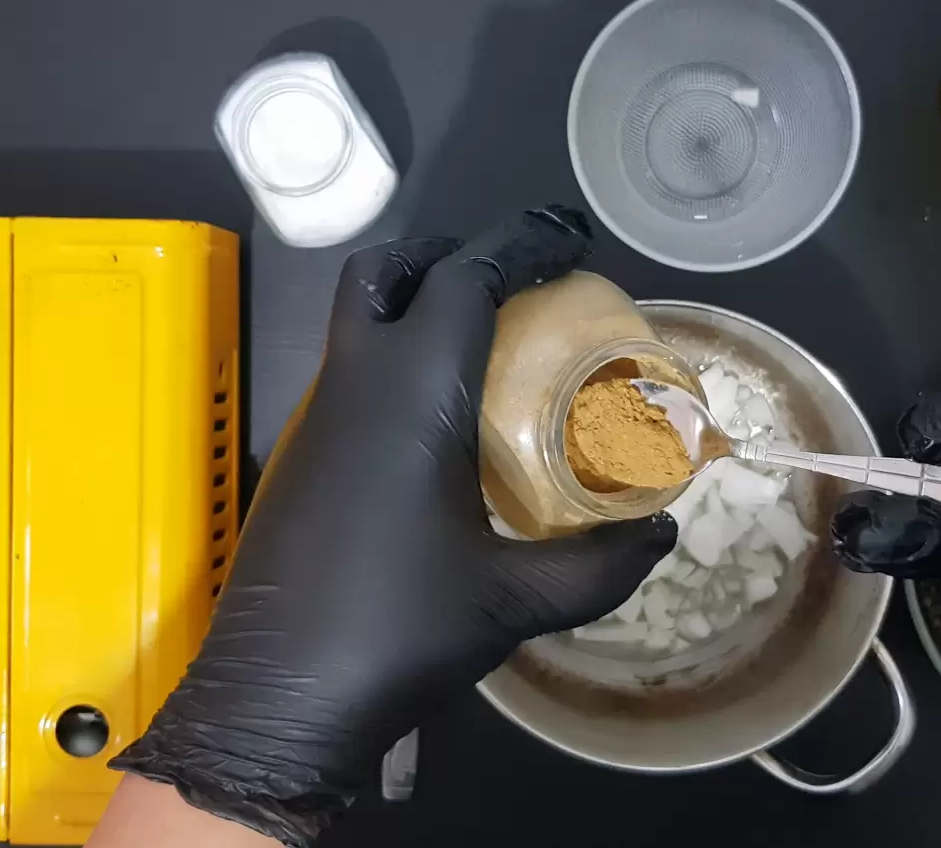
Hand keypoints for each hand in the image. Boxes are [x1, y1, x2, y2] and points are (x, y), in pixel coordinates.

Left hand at [109, 207, 676, 846]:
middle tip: (512, 280)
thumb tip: (663, 534)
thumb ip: (599, 565)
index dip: (521, 244)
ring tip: (489, 345)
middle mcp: (354, 387)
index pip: (464, 278)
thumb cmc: (399, 632)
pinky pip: (350, 378)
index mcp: (410, 395)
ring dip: (415, 307)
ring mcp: (316, 423)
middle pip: (385, 274)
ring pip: (356, 324)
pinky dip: (395, 363)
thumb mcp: (515, 602)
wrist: (277, 699)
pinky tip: (442, 424)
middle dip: (448, 253)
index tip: (570, 241)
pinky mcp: (301, 461)